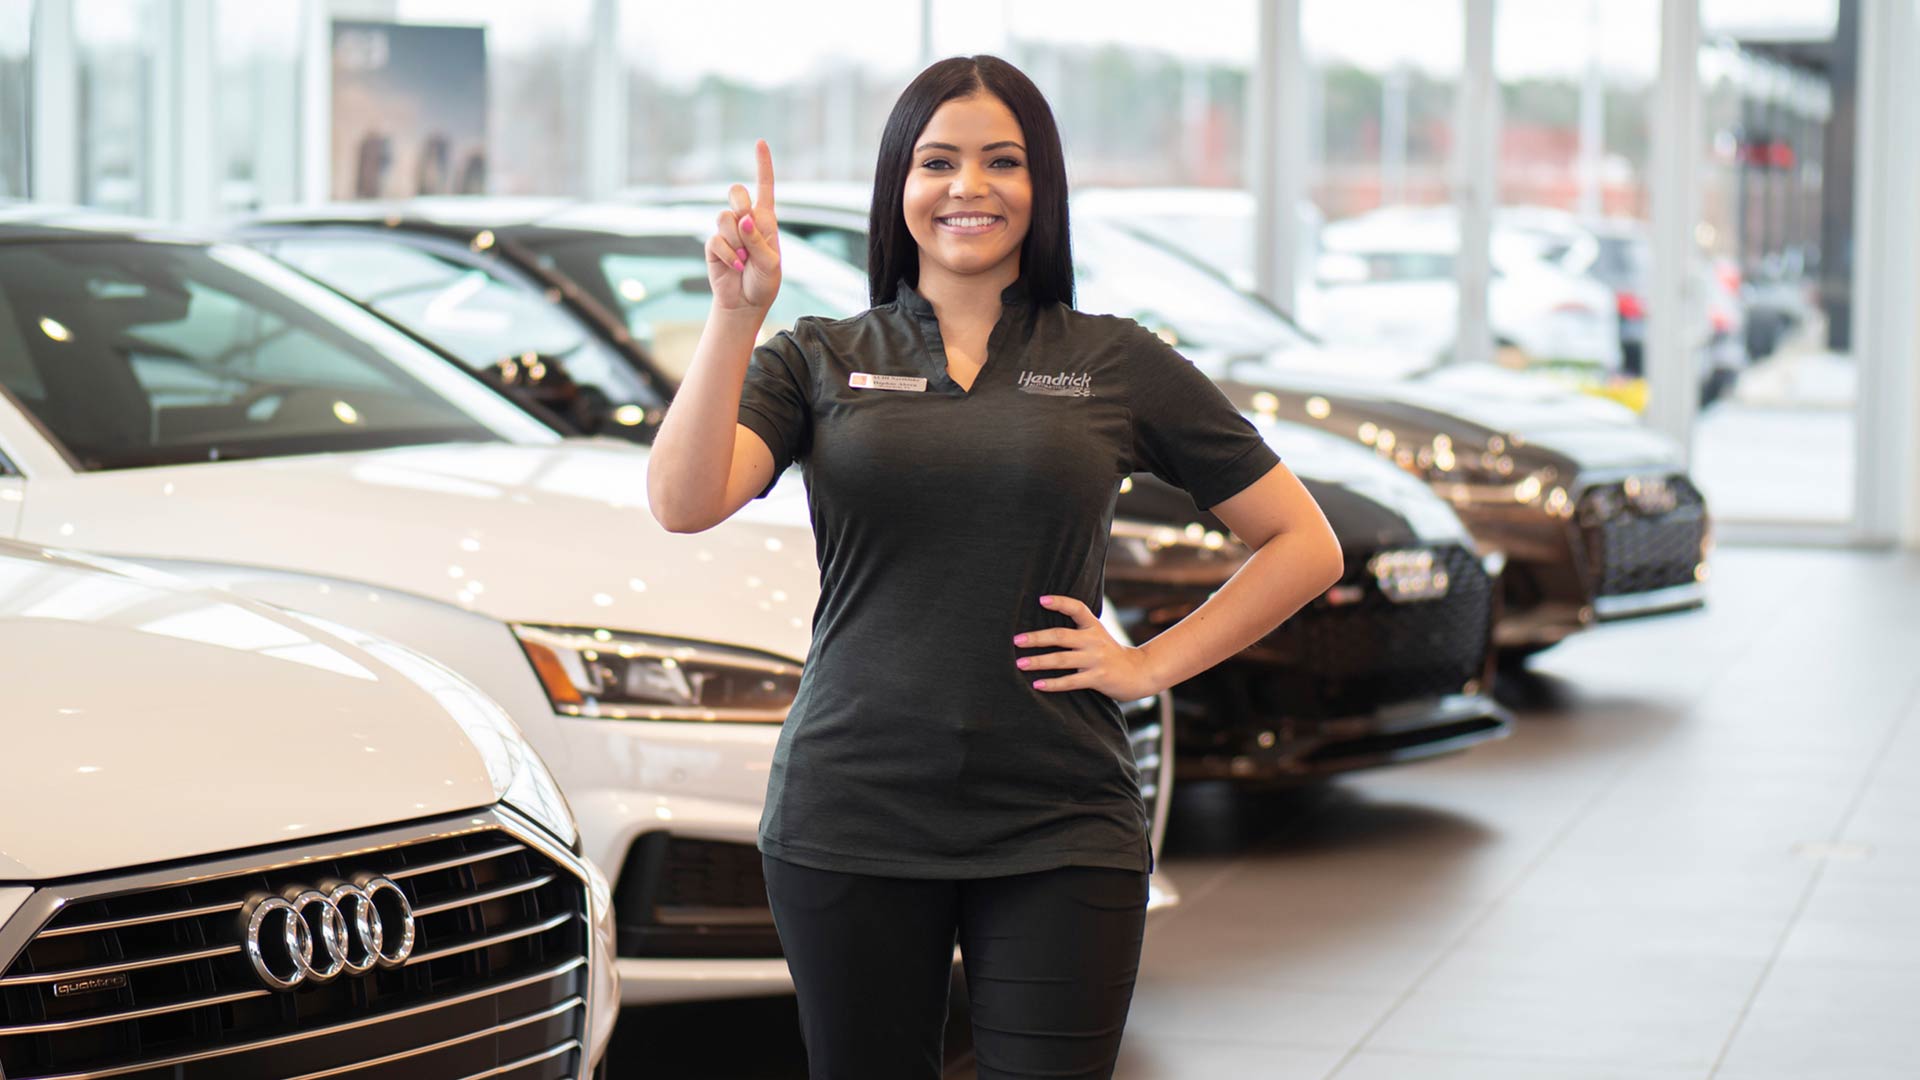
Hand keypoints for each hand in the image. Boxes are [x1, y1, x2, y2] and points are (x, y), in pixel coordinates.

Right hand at [706, 139, 781, 313]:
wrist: (746, 303)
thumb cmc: (764, 282)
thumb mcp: (771, 263)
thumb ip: (758, 241)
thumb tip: (743, 219)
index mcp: (765, 219)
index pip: (764, 187)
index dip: (763, 164)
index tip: (760, 142)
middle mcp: (745, 220)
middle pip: (736, 192)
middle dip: (740, 205)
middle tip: (747, 227)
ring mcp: (727, 231)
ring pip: (724, 217)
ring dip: (735, 241)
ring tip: (743, 259)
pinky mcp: (713, 244)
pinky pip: (716, 240)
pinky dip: (727, 255)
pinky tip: (735, 266)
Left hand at [1013, 595, 1163, 701]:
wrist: (1139, 673)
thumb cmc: (1111, 654)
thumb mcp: (1098, 635)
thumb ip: (1078, 630)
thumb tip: (1044, 629)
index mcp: (1093, 626)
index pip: (1077, 608)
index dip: (1060, 602)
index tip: (1041, 600)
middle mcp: (1094, 640)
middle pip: (1060, 635)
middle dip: (1036, 638)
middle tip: (1016, 640)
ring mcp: (1096, 659)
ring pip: (1062, 659)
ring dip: (1039, 661)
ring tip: (1020, 663)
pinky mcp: (1098, 678)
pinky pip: (1071, 681)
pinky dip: (1052, 684)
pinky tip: (1037, 684)